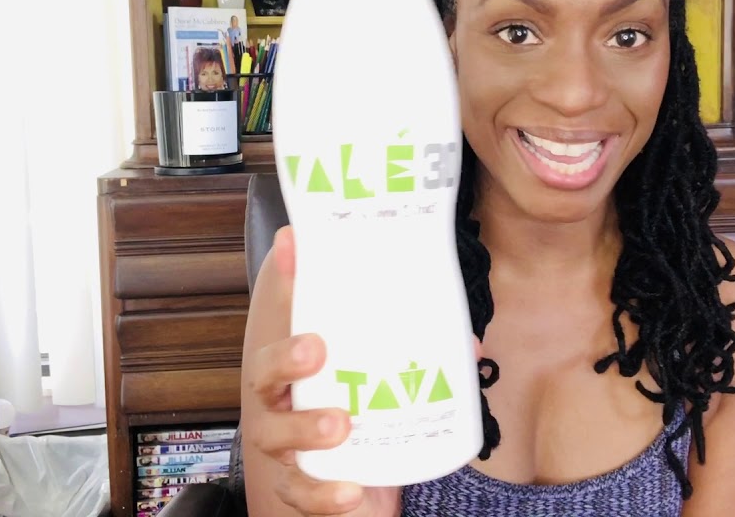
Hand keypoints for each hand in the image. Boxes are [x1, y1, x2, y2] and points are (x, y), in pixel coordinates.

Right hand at [243, 227, 402, 516]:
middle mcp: (284, 400)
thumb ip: (425, 355)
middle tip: (316, 349)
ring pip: (275, 434)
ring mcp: (286, 446)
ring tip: (340, 423)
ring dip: (304, 428)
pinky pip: (302, 493)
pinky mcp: (303, 488)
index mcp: (302, 365)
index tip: (294, 244)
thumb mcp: (392, 377)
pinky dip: (322, 496)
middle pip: (264, 375)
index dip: (287, 279)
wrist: (363, 486)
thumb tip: (470, 339)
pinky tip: (350, 491)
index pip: (288, 315)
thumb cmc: (369, 417)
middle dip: (286, 359)